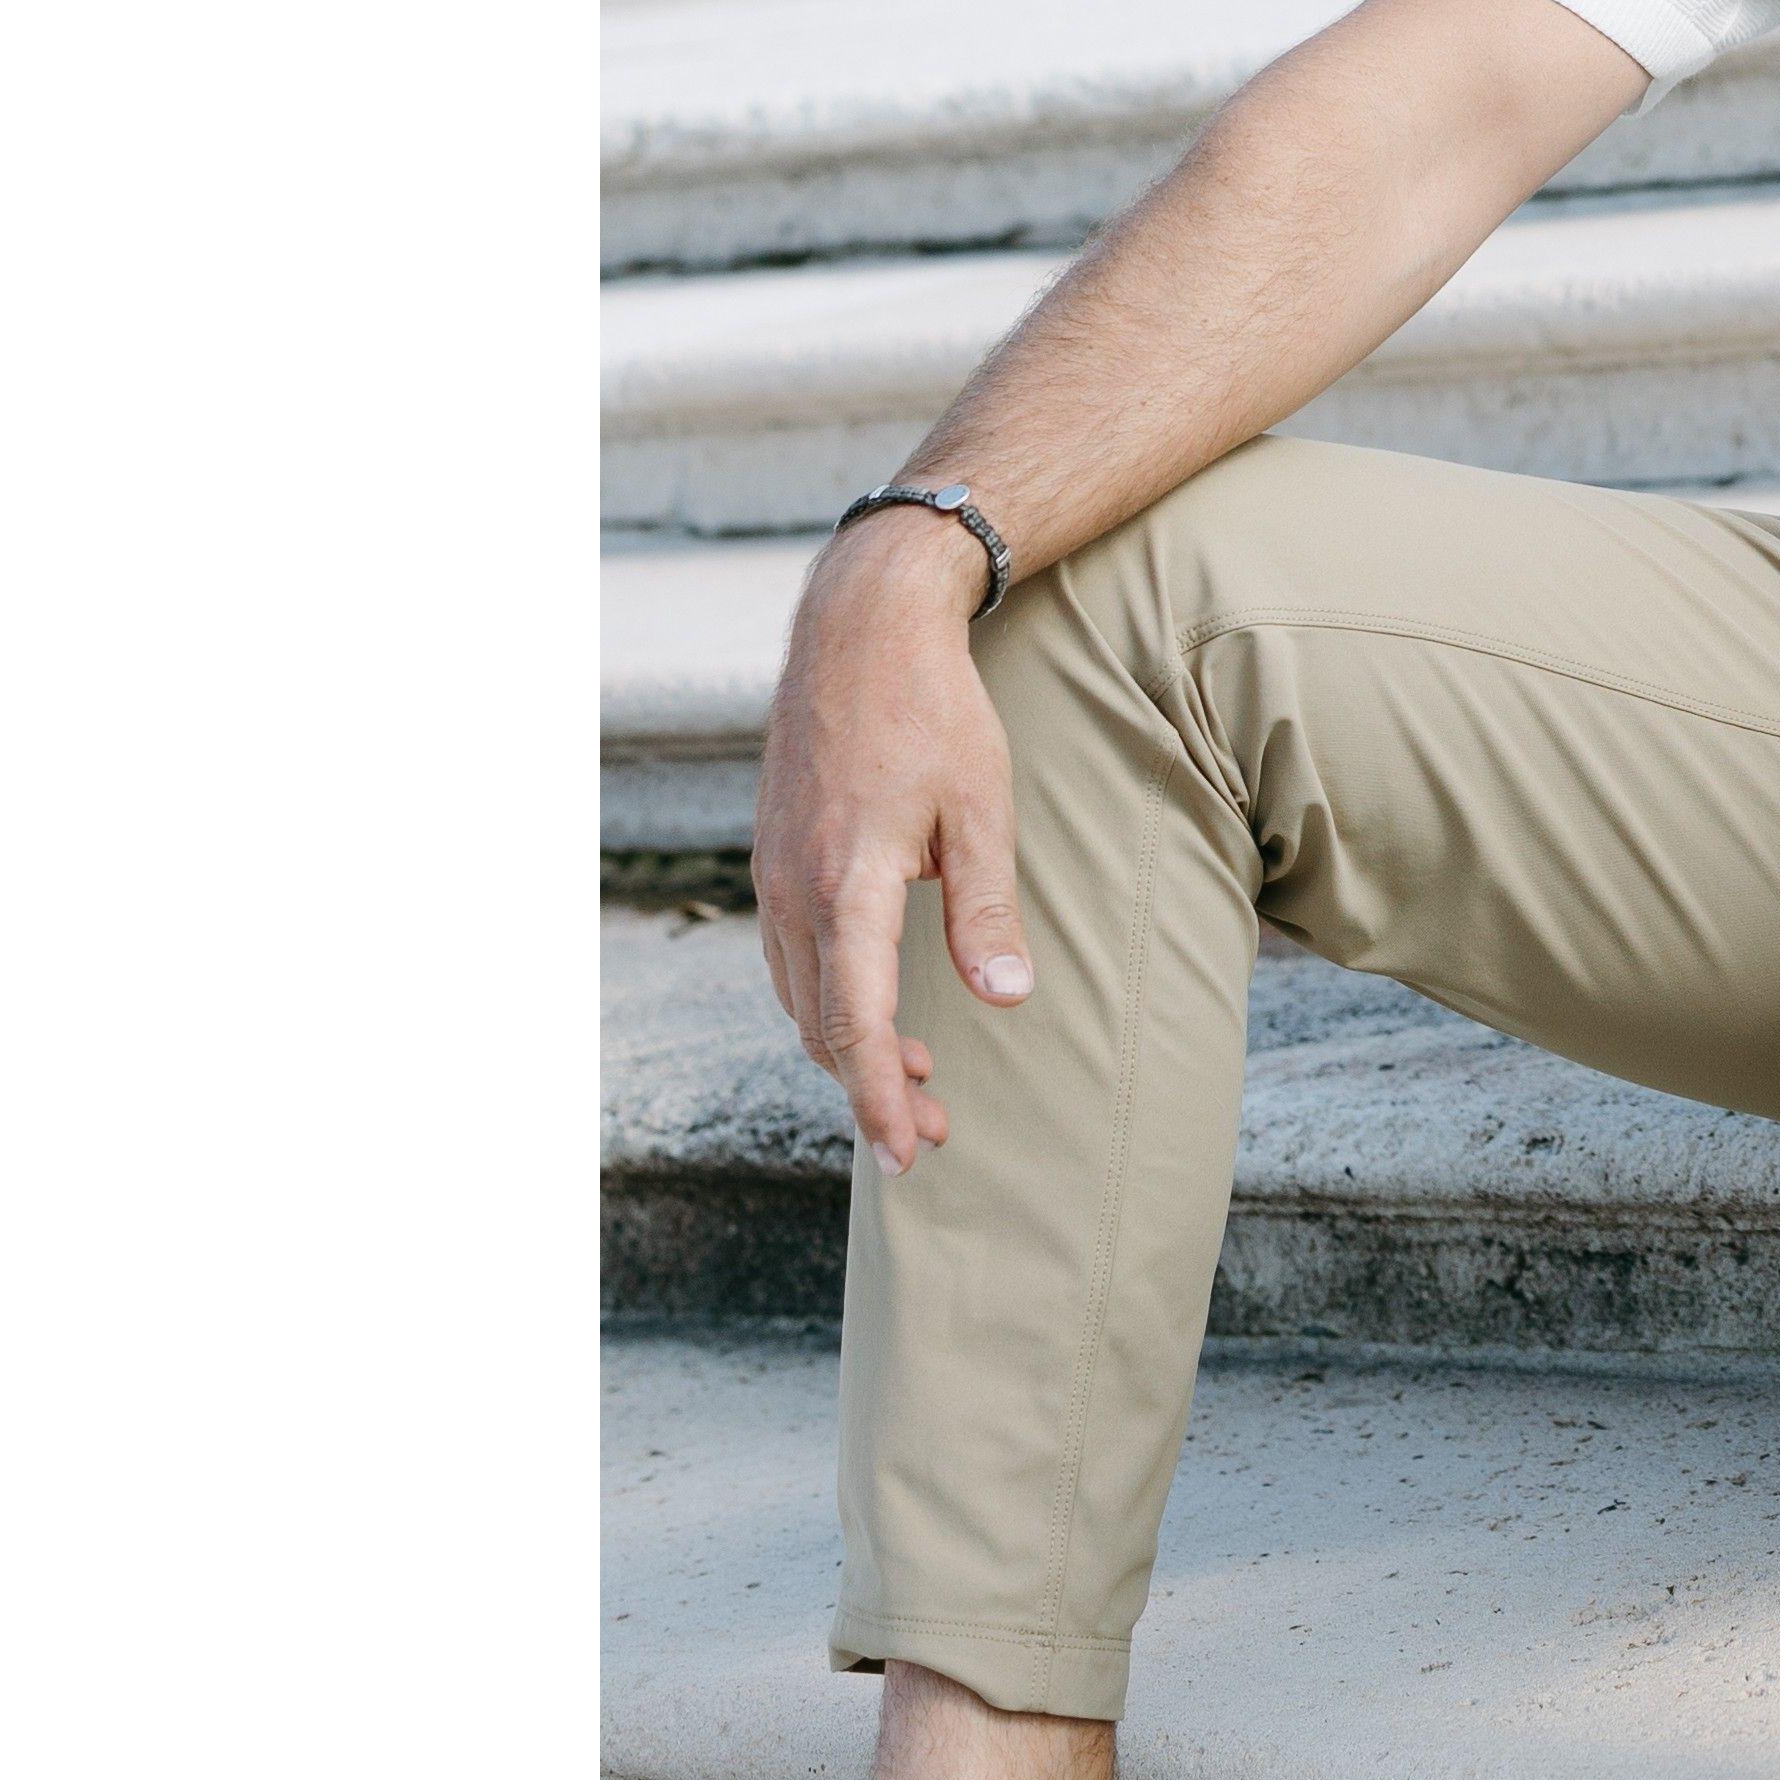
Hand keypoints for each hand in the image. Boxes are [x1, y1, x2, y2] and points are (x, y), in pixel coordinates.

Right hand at [753, 510, 1033, 1166]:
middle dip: (874, 1086)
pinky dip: (830, 997)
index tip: (910, 1150)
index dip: (880, 1098)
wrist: (860, 629)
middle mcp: (793, 890)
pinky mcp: (775, 857)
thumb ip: (986, 908)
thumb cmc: (933, 711)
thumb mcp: (980, 806)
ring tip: (918, 1075)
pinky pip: (793, 955)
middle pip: (822, 1025)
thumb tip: (1005, 998)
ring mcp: (774, 874)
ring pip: (801, 995)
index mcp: (844, 885)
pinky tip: (876, 1001)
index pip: (855, 1025)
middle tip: (934, 1128)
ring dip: (851, 1045)